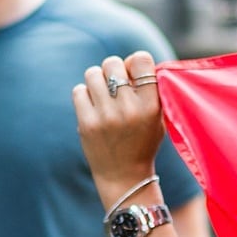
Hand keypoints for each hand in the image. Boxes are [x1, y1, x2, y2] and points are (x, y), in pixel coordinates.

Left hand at [73, 49, 164, 212]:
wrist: (125, 177)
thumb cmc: (142, 142)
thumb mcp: (157, 117)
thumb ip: (149, 89)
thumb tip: (131, 59)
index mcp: (151, 105)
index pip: (141, 60)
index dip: (134, 63)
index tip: (133, 75)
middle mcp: (129, 109)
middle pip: (112, 63)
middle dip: (112, 70)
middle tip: (115, 86)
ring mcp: (106, 116)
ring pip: (92, 73)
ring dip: (97, 81)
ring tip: (103, 96)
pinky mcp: (87, 123)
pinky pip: (79, 90)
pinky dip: (85, 96)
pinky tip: (93, 108)